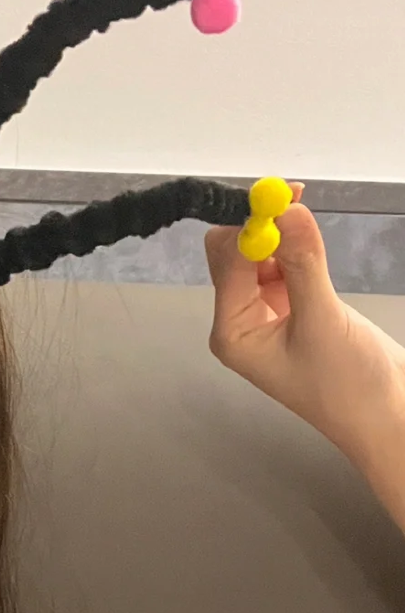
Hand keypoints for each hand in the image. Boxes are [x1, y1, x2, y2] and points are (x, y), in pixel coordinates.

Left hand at [204, 185, 404, 485]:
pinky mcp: (290, 310)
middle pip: (233, 256)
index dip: (248, 226)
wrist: (385, 419)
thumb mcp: (324, 320)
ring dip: (279, 235)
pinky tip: (311, 239)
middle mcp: (239, 322)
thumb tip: (285, 211)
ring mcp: (264, 315)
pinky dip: (294, 249)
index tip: (281, 195)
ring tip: (306, 212)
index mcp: (232, 332)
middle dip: (259, 225)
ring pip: (258, 257)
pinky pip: (281, 267)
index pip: (225, 262)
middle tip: (296, 193)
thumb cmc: (349, 385)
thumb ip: (302, 264)